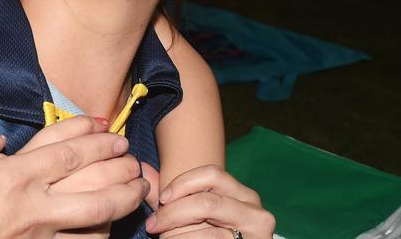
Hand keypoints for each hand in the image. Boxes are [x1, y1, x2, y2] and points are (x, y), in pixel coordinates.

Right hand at [0, 126, 148, 238]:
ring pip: (94, 224)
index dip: (94, 139)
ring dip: (120, 207)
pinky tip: (104, 231)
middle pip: (95, 189)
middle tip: (137, 164)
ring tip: (135, 196)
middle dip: (122, 174)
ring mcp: (36, 238)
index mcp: (13, 177)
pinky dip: (96, 238)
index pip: (67, 152)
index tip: (113, 133)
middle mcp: (32, 208)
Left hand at [144, 165, 274, 238]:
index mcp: (243, 195)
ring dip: (175, 235)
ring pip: (206, 231)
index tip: (162, 198)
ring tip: (163, 238)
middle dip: (172, 213)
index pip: (213, 173)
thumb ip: (171, 195)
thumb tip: (143, 169)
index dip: (183, 183)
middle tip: (152, 225)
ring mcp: (256, 234)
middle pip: (206, 201)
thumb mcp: (194, 215)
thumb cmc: (210, 238)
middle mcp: (255, 212)